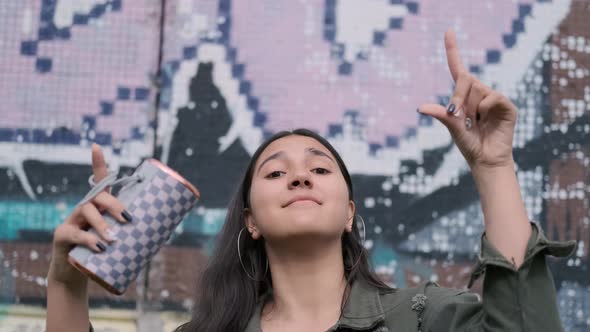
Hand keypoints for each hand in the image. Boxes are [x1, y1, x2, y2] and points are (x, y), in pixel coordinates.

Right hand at [47, 144, 130, 284]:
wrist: (76, 274)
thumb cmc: (102, 253)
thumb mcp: (119, 240)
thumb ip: (136, 232)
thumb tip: (170, 228)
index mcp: (99, 206)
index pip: (99, 181)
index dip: (98, 163)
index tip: (96, 146)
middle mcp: (84, 208)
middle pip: (98, 196)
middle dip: (115, 205)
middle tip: (128, 219)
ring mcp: (71, 220)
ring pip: (87, 212)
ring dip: (102, 224)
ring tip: (113, 239)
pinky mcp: (62, 236)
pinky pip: (75, 233)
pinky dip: (89, 240)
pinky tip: (99, 247)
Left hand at [418, 29, 516, 170]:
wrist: (485, 159)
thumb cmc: (468, 144)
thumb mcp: (452, 127)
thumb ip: (441, 115)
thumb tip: (420, 108)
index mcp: (464, 96)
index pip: (457, 68)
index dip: (452, 50)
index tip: (448, 31)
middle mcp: (479, 93)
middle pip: (465, 79)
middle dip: (457, 97)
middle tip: (457, 115)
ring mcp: (493, 98)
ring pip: (478, 89)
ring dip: (472, 108)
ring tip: (476, 123)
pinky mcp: (506, 105)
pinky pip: (493, 97)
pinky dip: (486, 107)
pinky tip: (487, 120)